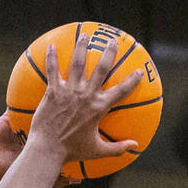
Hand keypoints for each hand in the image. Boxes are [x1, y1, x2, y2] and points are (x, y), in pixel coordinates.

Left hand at [28, 38, 141, 165]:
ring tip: (85, 36)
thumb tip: (135, 146)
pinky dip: (52, 57)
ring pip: (78, 63)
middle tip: (113, 41)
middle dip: (109, 52)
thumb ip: (117, 148)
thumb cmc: (72, 151)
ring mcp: (69, 92)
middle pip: (101, 68)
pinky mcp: (53, 92)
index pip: (121, 91)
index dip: (132, 81)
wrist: (48, 151)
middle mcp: (86, 96)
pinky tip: (51, 46)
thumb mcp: (97, 151)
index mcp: (99, 108)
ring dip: (82, 47)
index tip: (139, 72)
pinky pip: (53, 70)